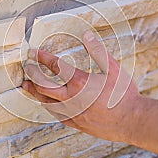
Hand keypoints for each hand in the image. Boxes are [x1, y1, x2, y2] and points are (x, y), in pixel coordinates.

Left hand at [22, 30, 140, 141]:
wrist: (131, 121)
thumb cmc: (123, 94)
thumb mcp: (113, 68)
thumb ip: (98, 50)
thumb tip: (86, 35)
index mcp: (79, 81)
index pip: (54, 65)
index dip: (41, 57)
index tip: (32, 53)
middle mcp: (71, 98)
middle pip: (42, 85)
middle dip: (32, 74)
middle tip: (26, 68)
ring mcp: (72, 112)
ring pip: (45, 101)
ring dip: (34, 91)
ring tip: (27, 85)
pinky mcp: (75, 122)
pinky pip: (55, 114)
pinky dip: (47, 105)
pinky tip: (46, 103)